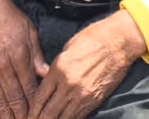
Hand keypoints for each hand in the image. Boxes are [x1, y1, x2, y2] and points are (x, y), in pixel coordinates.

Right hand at [0, 0, 48, 118]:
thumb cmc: (11, 20)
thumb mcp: (30, 33)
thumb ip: (37, 56)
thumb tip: (47, 74)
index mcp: (19, 56)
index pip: (29, 87)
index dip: (35, 104)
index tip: (40, 114)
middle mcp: (3, 68)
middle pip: (15, 99)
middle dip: (23, 115)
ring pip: (0, 102)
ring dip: (8, 117)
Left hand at [28, 10, 145, 118]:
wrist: (119, 41)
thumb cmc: (94, 37)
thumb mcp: (68, 48)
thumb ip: (56, 68)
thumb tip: (48, 81)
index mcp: (59, 69)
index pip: (39, 98)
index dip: (32, 110)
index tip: (28, 114)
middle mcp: (69, 85)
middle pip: (47, 114)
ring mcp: (82, 95)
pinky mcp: (94, 100)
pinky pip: (77, 117)